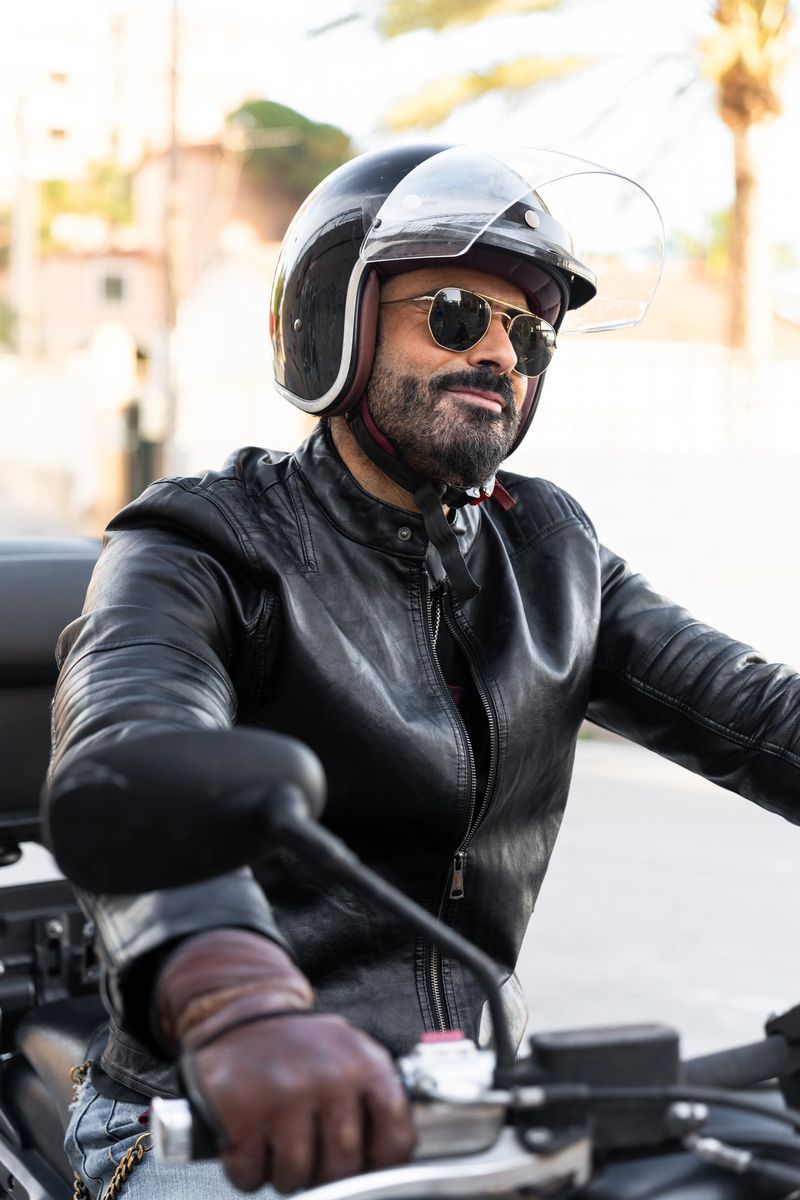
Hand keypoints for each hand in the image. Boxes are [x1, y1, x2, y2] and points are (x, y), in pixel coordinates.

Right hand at [156, 929, 413, 1191]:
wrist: (244, 1015)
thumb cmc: (302, 1049)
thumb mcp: (353, 1058)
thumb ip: (376, 1101)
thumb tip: (390, 1164)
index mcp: (366, 1064)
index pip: (396, 1139)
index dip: (381, 1165)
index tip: (364, 1167)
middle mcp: (331, 1075)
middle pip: (343, 1166)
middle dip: (324, 1174)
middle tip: (309, 1154)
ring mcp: (287, 1092)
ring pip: (296, 1176)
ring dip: (285, 1175)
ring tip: (278, 1145)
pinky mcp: (245, 1109)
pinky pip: (252, 1173)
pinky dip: (248, 1170)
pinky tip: (251, 1141)